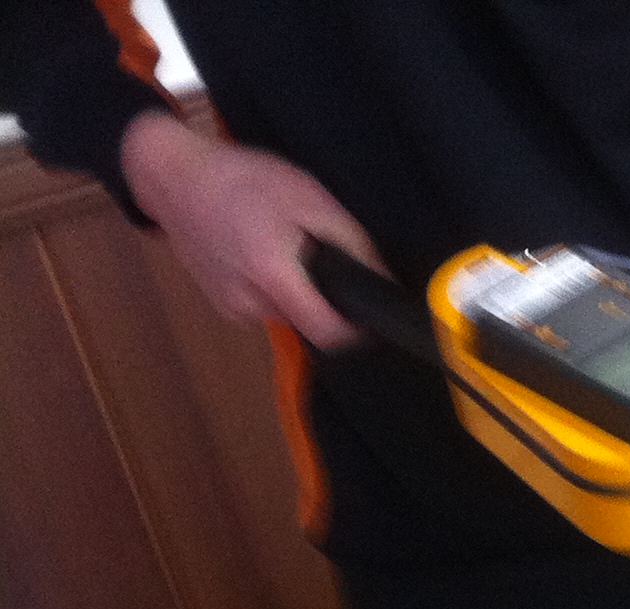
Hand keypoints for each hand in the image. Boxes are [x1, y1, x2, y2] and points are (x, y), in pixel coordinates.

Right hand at [120, 112, 379, 350]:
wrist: (172, 177)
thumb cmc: (242, 179)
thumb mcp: (309, 198)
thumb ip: (352, 243)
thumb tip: (382, 280)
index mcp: (273, 275)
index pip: (329, 334)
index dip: (356, 330)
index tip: (367, 313)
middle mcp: (249, 302)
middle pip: (311, 323)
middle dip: (323, 297)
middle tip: (316, 257)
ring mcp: (232, 308)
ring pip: (289, 314)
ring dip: (298, 291)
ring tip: (282, 248)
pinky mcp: (222, 306)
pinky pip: (266, 307)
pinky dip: (273, 288)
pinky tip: (260, 254)